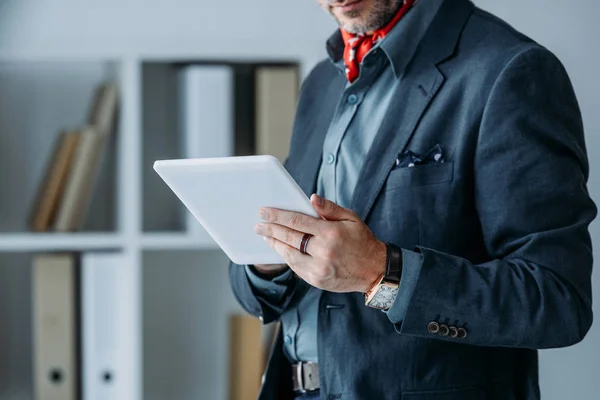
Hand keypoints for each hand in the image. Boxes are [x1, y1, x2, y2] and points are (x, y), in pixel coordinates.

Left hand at [255, 194, 386, 292]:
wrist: (374, 271)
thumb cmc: (362, 241)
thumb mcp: (351, 219)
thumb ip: (330, 208)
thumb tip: (311, 198)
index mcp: (330, 233)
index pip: (297, 221)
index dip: (278, 216)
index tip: (265, 211)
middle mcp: (323, 251)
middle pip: (289, 237)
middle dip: (271, 229)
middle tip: (258, 224)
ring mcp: (318, 268)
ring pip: (289, 254)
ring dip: (275, 244)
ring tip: (266, 236)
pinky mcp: (316, 280)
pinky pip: (295, 267)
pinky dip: (286, 256)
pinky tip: (281, 248)